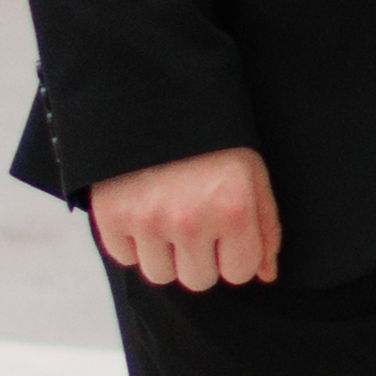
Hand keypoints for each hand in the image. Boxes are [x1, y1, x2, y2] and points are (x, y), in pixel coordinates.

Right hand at [89, 146, 280, 290]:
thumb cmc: (213, 138)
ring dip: (165, 252)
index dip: (234, 252)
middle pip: (198, 279)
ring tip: (168, 212)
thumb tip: (265, 274)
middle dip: (200, 256)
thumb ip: (265, 227)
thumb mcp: (252, 173)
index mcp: (233, 209)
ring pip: (160, 274)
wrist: (154, 95)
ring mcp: (147, 220)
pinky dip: (132, 240)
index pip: (238, 272)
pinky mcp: (110, 215)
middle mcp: (190, 220)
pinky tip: (142, 208)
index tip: (226, 229)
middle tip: (195, 218)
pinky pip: (124, 256)